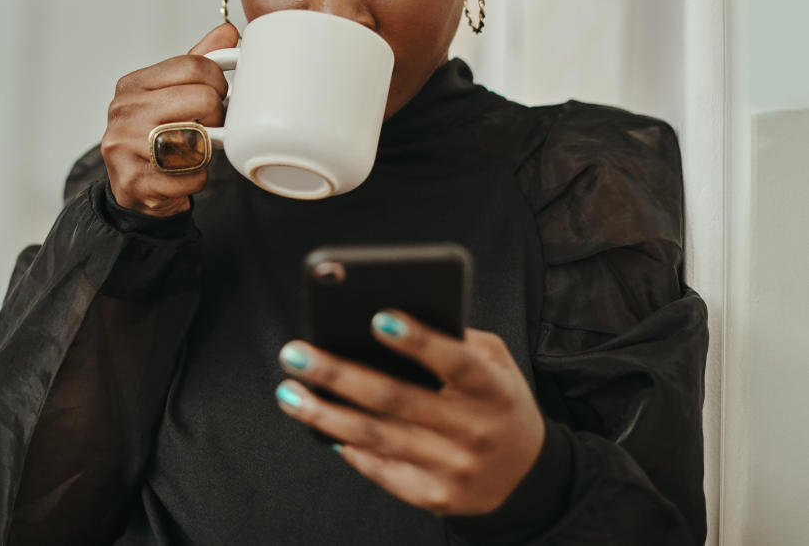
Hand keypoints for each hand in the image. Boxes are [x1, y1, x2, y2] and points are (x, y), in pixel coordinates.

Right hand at [101, 23, 239, 216]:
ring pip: (198, 140)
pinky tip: (182, 175)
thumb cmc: (155, 136)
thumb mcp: (171, 93)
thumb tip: (227, 33)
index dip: (218, 82)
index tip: (218, 95)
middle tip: (209, 126)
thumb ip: (197, 62)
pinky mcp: (135, 182)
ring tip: (194, 150)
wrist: (132, 188)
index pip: (194, 66)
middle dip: (217, 115)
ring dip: (206, 149)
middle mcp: (124, 112)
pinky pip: (191, 176)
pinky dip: (197, 178)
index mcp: (132, 85)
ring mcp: (125, 147)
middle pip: (202, 100)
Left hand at [275, 312, 544, 515]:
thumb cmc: (497, 402)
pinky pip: (380, 469)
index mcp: (492, 389)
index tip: (377, 318)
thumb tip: (391, 319)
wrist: (525, 478)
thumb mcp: (497, 363)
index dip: (418, 341)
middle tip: (296, 354)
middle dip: (338, 374)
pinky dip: (347, 447)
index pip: (455, 361)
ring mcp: (452, 468)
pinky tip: (320, 426)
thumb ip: (458, 338)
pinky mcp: (434, 496)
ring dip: (324, 414)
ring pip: (376, 438)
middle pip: (395, 399)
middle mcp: (473, 430)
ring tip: (289, 393)